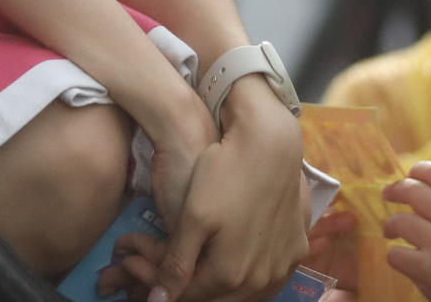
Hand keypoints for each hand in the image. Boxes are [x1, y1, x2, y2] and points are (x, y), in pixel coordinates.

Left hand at [115, 90, 309, 301]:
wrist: (272, 143)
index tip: (134, 264)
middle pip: (215, 298)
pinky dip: (245, 276)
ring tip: (195, 261)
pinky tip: (232, 260)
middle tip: (160, 262)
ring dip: (216, 284)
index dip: (158, 284)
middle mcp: (261, 280)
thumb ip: (176, 263)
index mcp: (230, 274)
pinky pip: (267, 278)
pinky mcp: (295, 251)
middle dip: (185, 285)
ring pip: (243, 293)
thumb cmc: (225, 174)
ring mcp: (282, 268)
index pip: (187, 295)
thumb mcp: (192, 217)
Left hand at [382, 163, 430, 301]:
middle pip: (413, 190)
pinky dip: (395, 256)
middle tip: (388, 195)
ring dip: (390, 226)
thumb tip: (413, 182)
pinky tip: (404, 259)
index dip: (417, 170)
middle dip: (395, 190)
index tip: (409, 176)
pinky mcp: (428, 269)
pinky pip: (395, 253)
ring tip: (392, 233)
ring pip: (399, 220)